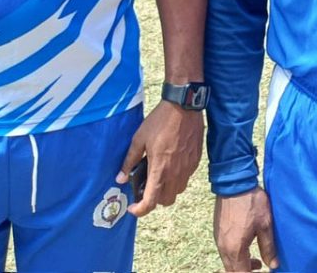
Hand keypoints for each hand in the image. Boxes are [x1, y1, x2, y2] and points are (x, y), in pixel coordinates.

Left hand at [116, 101, 202, 216]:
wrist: (184, 107)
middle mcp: (176, 173)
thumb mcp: (139, 139)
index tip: (133, 208)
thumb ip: (129, 161)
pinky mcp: (196, 160)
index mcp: (159, 170)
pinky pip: (186, 178)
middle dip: (155, 200)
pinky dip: (177, 178)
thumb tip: (120, 178)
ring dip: (168, 190)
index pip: (151, 202)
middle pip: (166, 201)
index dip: (140, 210)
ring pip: (178, 191)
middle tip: (146, 188)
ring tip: (160, 175)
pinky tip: (171, 163)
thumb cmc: (160, 121)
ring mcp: (188, 168)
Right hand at [214, 188, 278, 270]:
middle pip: (232, 271)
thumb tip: (273, 265)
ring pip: (228, 262)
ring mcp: (218, 240)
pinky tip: (246, 247)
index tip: (263, 271)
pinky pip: (225, 252)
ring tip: (256, 260)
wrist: (234, 182)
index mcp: (235, 249)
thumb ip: (268, 247)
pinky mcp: (217, 232)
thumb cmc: (252, 202)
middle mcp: (223, 248)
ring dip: (240, 265)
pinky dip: (235, 255)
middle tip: (260, 267)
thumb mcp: (265, 225)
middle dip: (245, 272)